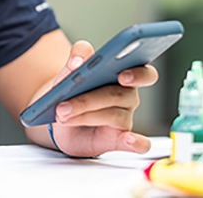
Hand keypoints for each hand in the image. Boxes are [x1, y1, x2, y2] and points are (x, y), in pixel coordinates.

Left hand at [36, 40, 157, 156]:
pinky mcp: (120, 139)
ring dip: (84, 116)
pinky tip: (128, 140)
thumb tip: (77, 62)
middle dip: (86, 100)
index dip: (137, 74)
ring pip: (113, 115)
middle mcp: (128, 96)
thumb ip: (76, 58)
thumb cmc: (71, 91)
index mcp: (121, 74)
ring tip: (62, 116)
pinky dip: (137, 142)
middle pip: (116, 95)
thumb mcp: (69, 70)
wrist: (60, 119)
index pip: (143, 72)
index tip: (122, 76)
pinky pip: (138, 144)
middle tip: (64, 105)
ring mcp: (125, 118)